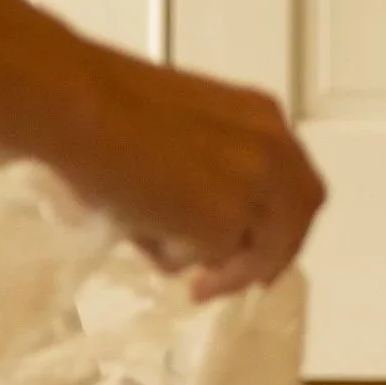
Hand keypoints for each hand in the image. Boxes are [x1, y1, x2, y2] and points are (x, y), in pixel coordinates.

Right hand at [60, 50, 326, 299]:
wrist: (86, 107)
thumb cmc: (113, 106)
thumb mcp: (192, 127)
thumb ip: (218, 165)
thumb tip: (208, 222)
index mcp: (264, 116)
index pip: (296, 183)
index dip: (280, 222)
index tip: (254, 247)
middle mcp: (273, 149)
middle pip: (299, 219)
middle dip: (269, 255)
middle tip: (229, 278)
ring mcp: (254, 189)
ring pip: (261, 251)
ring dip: (226, 271)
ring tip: (177, 264)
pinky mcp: (224, 224)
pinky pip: (214, 263)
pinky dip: (185, 263)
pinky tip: (146, 235)